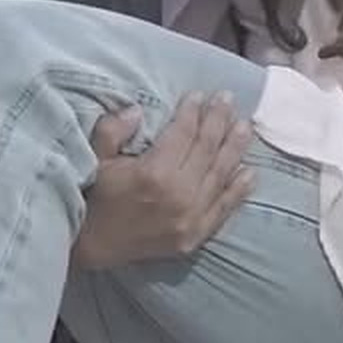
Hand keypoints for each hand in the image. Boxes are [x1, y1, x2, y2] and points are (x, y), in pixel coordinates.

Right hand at [73, 93, 253, 268]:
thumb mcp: (95, 158)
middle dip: (218, 120)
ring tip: (245, 126)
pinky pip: (223, 208)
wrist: (93, 247)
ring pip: (220, 174)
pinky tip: (250, 171)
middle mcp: (178, 194)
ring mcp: (190, 218)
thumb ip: (113, 129)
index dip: (192, 111)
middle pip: (206, 149)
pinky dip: (239, 189)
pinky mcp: (196, 236)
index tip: (199, 95)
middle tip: (227, 99)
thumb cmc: (94, 197)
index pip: (183, 133)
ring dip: (234, 147)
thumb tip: (137, 110)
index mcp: (153, 172)